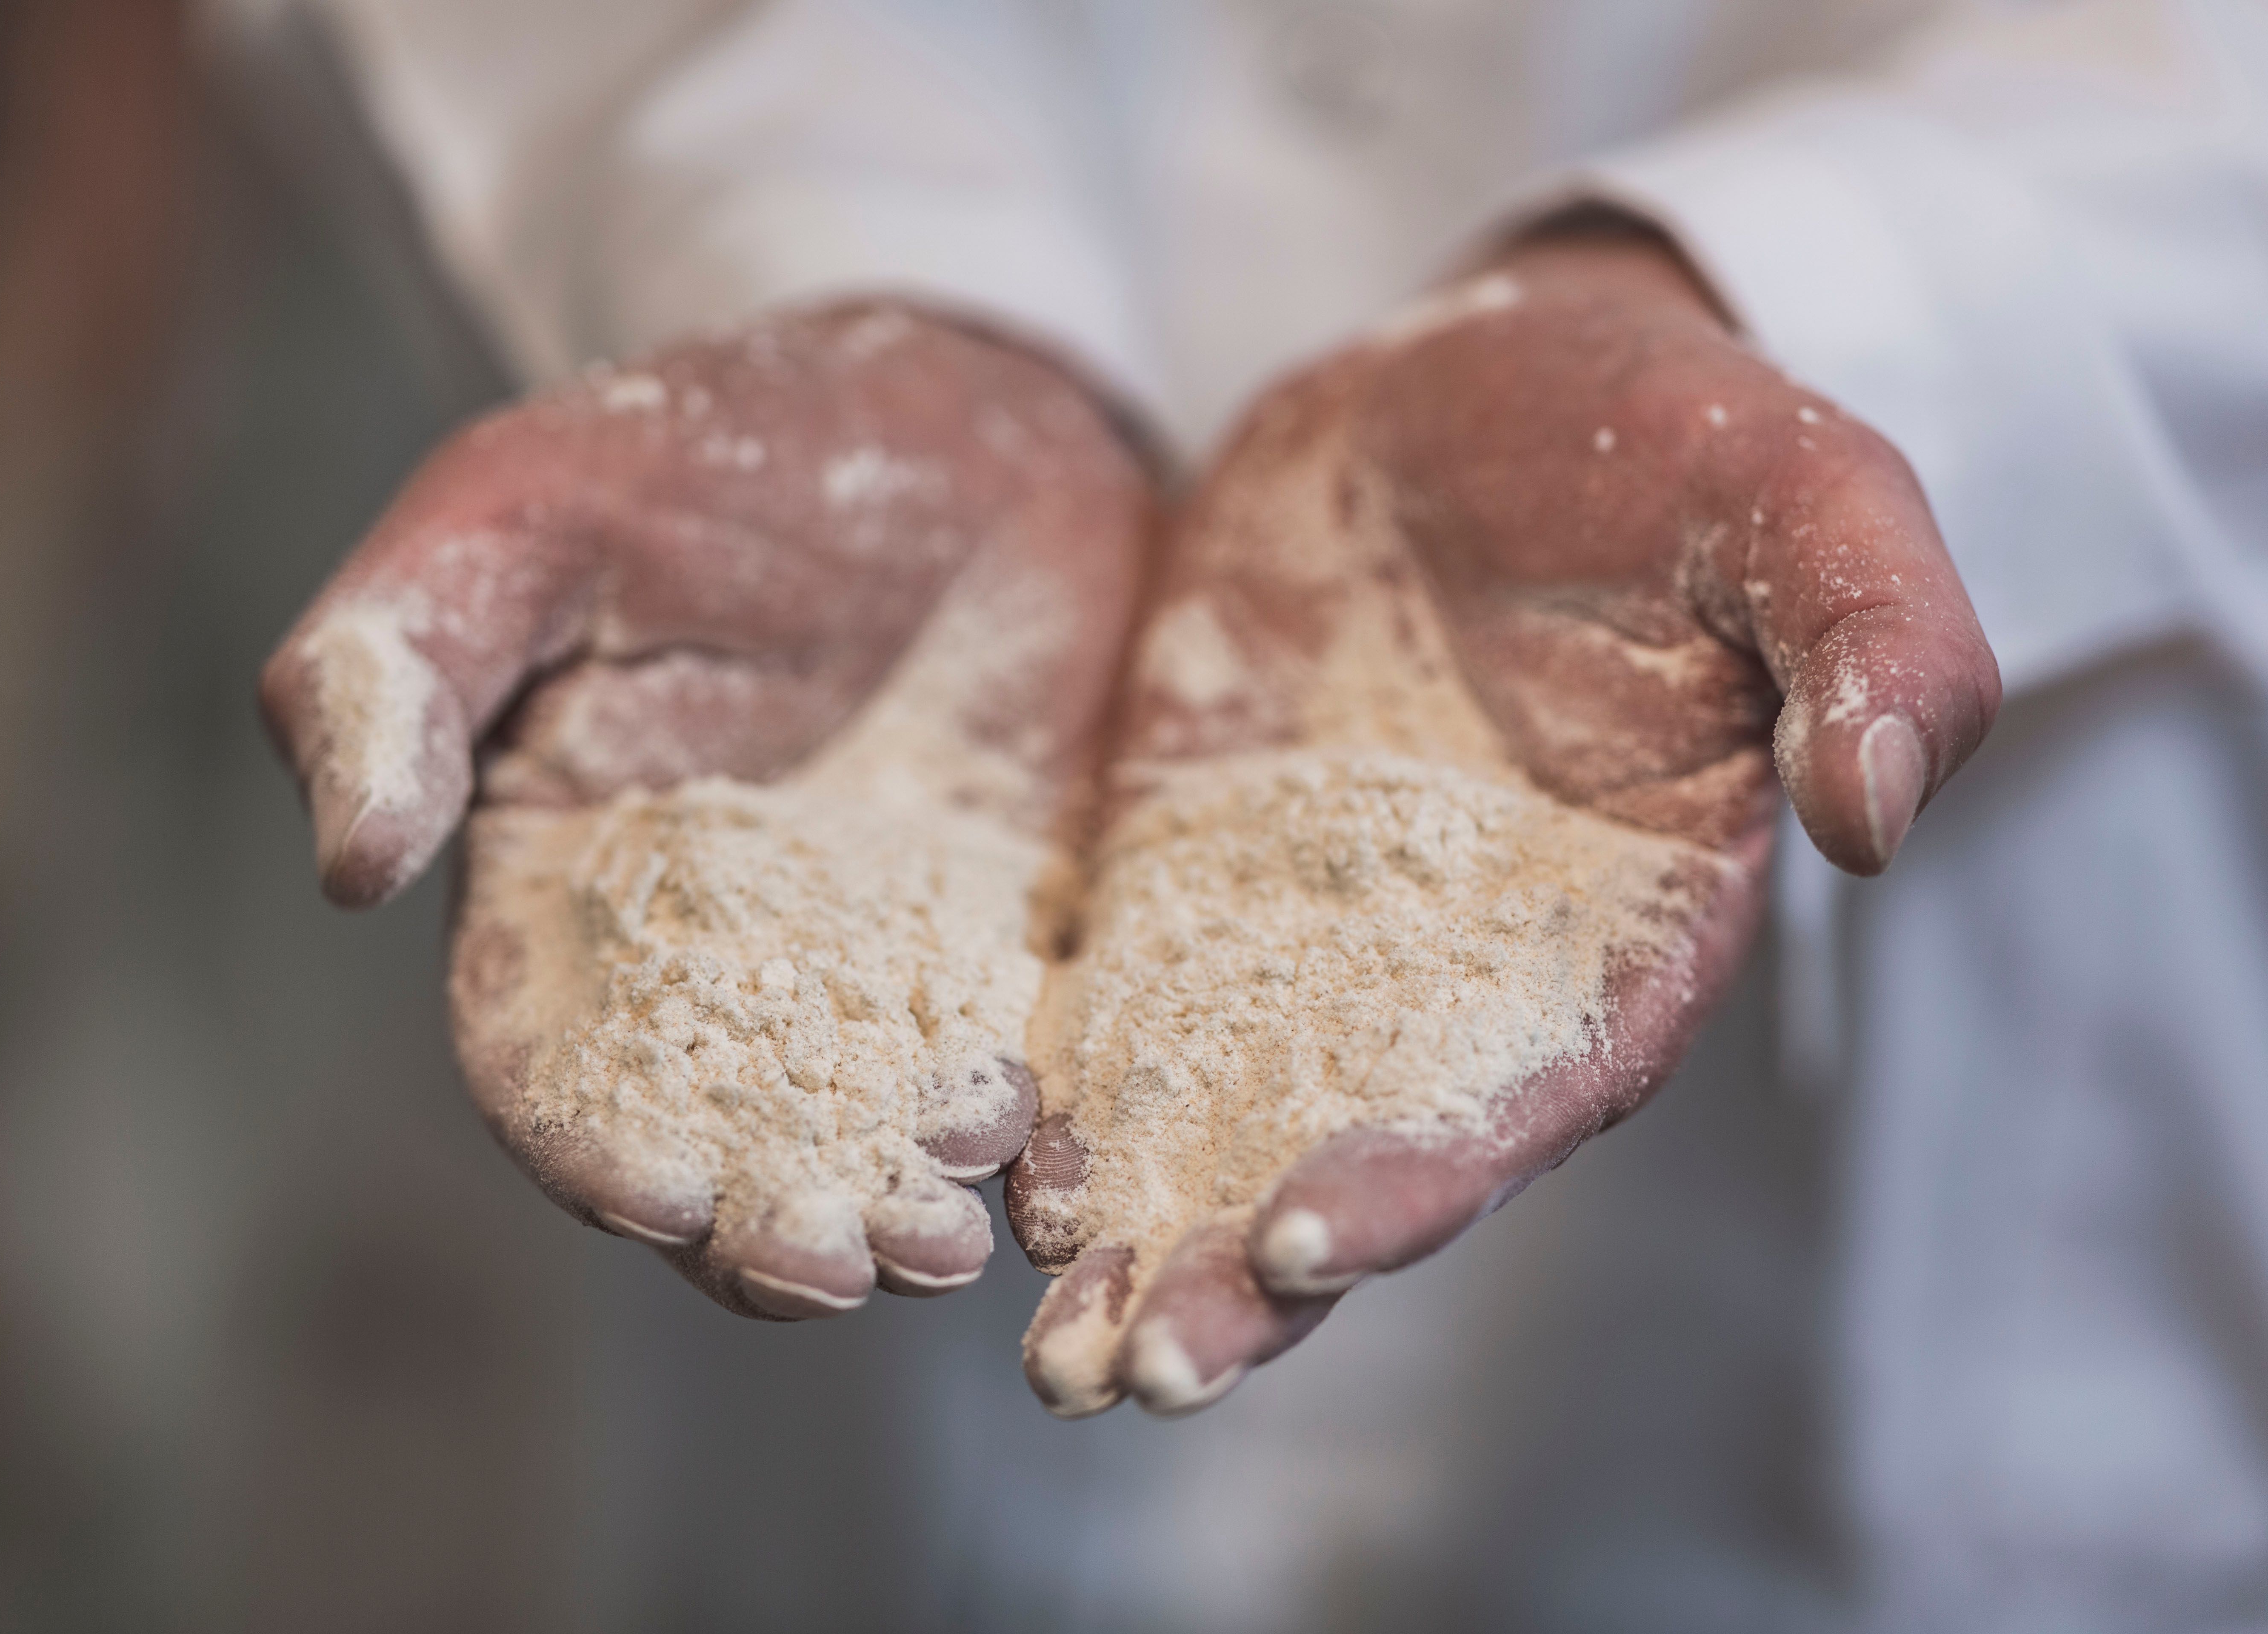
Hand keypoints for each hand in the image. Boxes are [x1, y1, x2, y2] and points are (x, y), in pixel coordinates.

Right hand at [260, 300, 1152, 1318]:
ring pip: (873, 1134)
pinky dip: (1039, 1134)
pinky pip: (1024, 1064)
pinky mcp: (1014, 935)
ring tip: (953, 1238)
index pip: (553, 1065)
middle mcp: (718, 957)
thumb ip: (394, 676)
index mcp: (566, 890)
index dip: (593, 1147)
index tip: (662, 1197)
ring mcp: (877, 957)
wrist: (946, 403)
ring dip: (905, 1204)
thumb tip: (347, 866)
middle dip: (771, 1225)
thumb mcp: (514, 517)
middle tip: (844, 1263)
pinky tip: (1064, 1169)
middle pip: (724, 1140)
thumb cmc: (702, 444)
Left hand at [1005, 229, 1999, 1414]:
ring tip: (1053, 1354)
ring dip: (1146, 1236)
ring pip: (1230, 1116)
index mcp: (1620, 915)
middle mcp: (1461, 961)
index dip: (1426, 1171)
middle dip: (1251, 1269)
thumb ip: (1873, 641)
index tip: (1303, 1235)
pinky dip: (1071, 1099)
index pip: (1531, 1085)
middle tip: (1130, 1371)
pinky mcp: (1196, 859)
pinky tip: (997, 1179)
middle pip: (1359, 1148)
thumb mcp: (1801, 493)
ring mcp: (1315, 921)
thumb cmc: (1671, 438)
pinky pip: (1129, 1006)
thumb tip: (1882, 814)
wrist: (1481, 388)